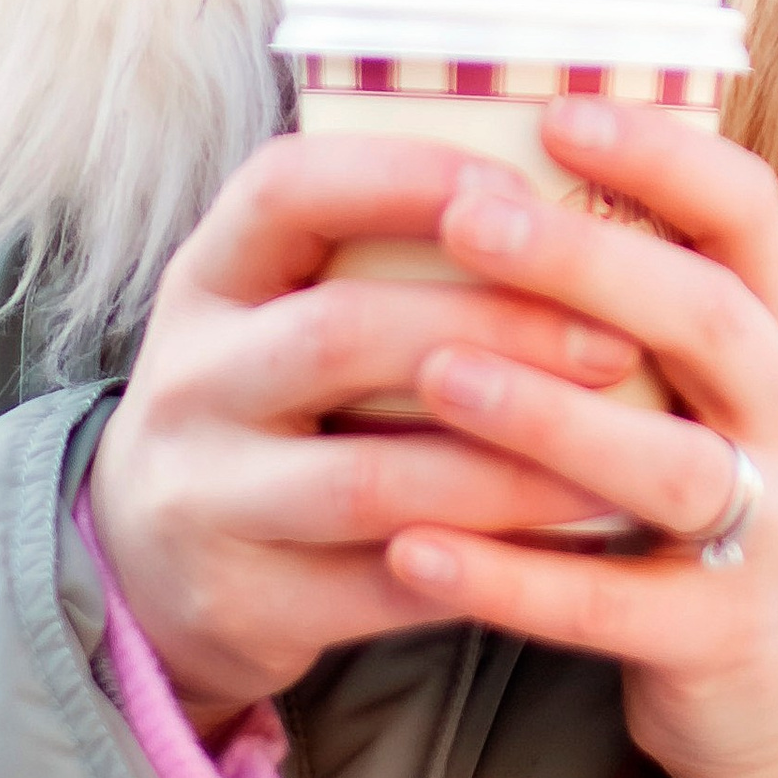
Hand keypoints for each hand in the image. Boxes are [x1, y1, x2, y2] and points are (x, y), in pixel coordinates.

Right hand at [86, 136, 641, 736]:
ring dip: (513, 468)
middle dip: (495, 330)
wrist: (156, 563)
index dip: (406, 177)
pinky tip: (573, 544)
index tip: (525, 190)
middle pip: (342, 335)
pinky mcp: (243, 600)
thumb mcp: (280, 307)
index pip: (285, 189)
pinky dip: (489, 566)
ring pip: (375, 479)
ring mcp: (204, 497)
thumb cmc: (272, 401)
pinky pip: (386, 586)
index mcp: (207, 278)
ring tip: (621, 458)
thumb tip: (564, 194)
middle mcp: (189, 379)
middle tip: (615, 342)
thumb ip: (381, 253)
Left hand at [387, 103, 777, 777]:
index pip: (749, 213)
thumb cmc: (701, 490)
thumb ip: (628, 295)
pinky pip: (612, 607)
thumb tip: (485, 163)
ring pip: (672, 464)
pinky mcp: (719, 637)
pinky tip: (412, 549)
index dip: (663, 154)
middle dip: (590, 263)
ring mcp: (772, 531)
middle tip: (470, 218)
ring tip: (435, 375)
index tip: (558, 111)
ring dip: (549, 417)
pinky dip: (510, 579)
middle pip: (709, 320)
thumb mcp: (697, 382)